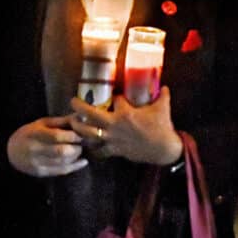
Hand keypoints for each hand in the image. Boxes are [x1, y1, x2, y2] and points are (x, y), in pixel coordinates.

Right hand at [8, 115, 88, 177]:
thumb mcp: (42, 123)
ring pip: (63, 162)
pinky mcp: (40, 172)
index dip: (73, 136)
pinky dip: (75, 167)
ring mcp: (37, 162)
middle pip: (61, 151)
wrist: (11, 152)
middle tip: (82, 143)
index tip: (81, 134)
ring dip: (76, 156)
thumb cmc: (30, 134)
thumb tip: (82, 116)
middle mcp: (35, 149)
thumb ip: (62, 121)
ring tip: (79, 150)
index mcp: (35, 133)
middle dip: (76, 147)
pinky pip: (61, 171)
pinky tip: (83, 162)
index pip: (57, 136)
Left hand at [67, 91, 183, 166]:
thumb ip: (162, 95)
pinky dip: (93, 149)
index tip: (115, 95)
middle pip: (91, 114)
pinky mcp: (115, 150)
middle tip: (73, 102)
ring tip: (73, 123)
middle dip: (79, 107)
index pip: (115, 99)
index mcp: (125, 112)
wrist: (164, 149)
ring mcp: (113, 139)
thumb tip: (164, 86)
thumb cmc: (162, 127)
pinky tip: (89, 146)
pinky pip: (99, 151)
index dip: (115, 96)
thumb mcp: (163, 108)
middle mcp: (115, 125)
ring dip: (79, 128)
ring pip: (89, 134)